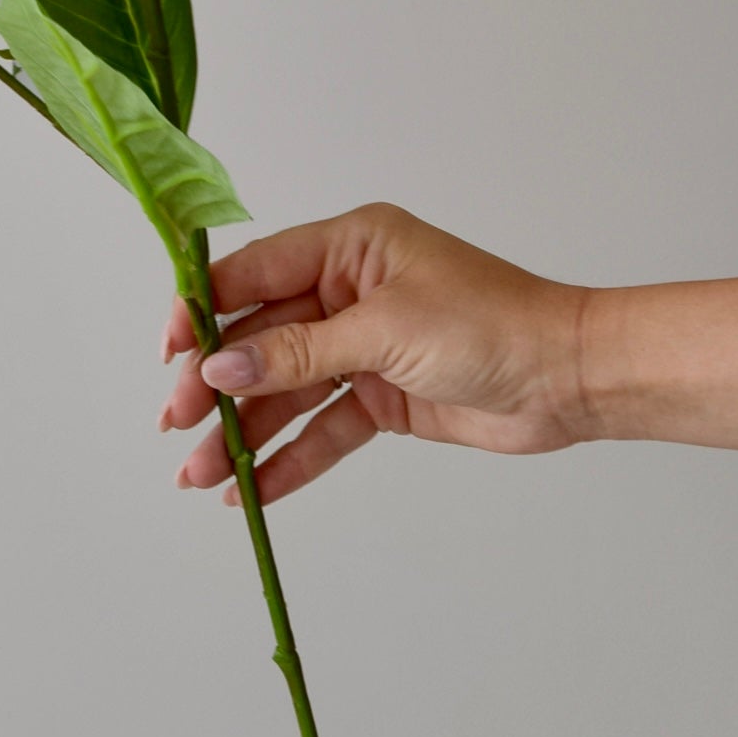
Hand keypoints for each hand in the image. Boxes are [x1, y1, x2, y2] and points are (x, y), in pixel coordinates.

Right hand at [158, 202, 592, 503]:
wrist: (569, 378)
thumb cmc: (493, 325)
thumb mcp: (385, 331)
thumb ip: (298, 352)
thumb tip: (219, 369)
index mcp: (350, 246)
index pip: (255, 272)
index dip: (204, 310)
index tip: (168, 351)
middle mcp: (350, 291)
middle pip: (262, 339)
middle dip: (216, 385)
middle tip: (176, 426)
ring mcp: (365, 347)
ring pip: (287, 390)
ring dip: (245, 432)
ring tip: (199, 476)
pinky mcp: (384, 398)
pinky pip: (324, 428)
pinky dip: (291, 458)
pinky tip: (253, 489)